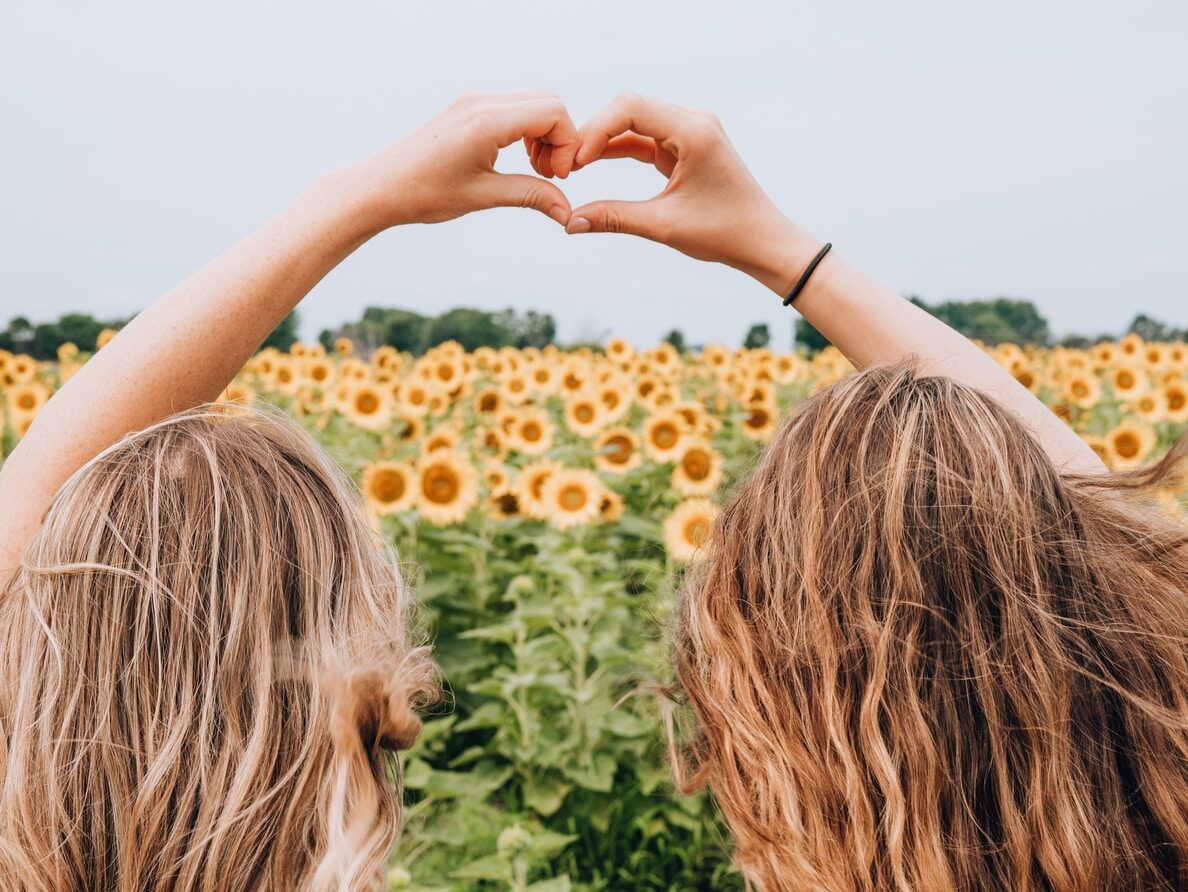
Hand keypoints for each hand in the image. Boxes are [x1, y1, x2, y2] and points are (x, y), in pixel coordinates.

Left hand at [340, 91, 579, 231]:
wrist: (380, 187)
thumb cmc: (423, 193)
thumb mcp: (483, 196)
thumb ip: (531, 195)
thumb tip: (567, 211)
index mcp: (487, 120)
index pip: (553, 113)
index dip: (567, 145)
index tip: (557, 178)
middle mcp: (482, 102)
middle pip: (549, 103)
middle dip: (559, 139)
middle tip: (548, 176)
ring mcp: (474, 101)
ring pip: (533, 104)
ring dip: (544, 136)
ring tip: (534, 172)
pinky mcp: (468, 108)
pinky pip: (513, 109)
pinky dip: (526, 132)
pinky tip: (517, 161)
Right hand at [549, 92, 820, 294]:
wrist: (763, 241)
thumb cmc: (725, 233)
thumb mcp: (664, 226)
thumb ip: (614, 218)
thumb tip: (570, 223)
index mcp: (694, 131)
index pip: (630, 107)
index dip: (595, 129)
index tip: (573, 161)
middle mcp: (694, 120)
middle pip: (629, 107)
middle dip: (594, 132)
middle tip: (566, 164)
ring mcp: (691, 130)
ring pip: (634, 121)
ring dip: (603, 140)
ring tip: (573, 166)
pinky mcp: (686, 145)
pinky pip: (645, 139)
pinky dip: (619, 149)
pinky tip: (592, 164)